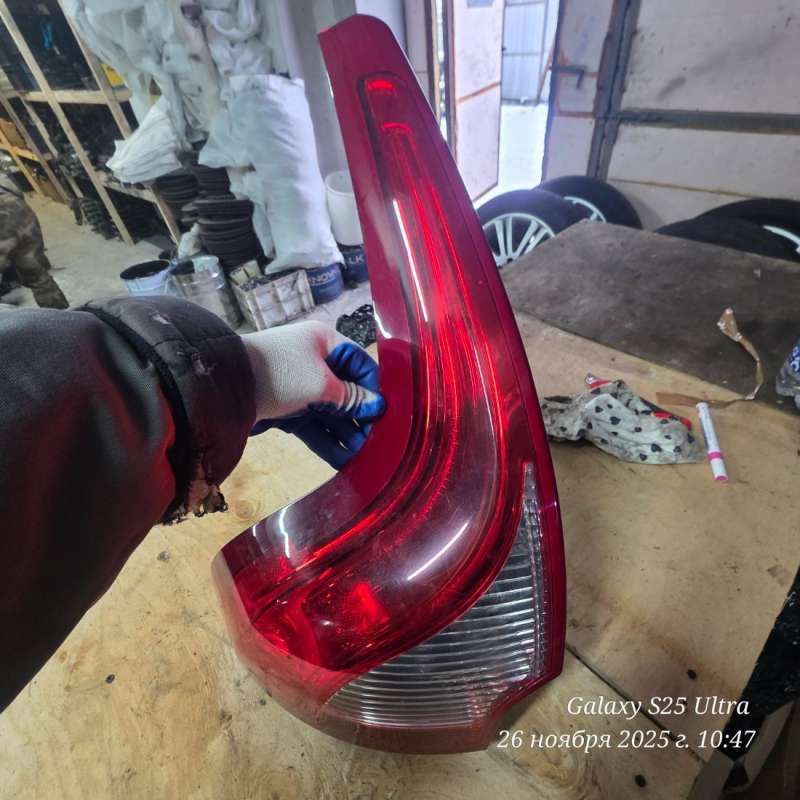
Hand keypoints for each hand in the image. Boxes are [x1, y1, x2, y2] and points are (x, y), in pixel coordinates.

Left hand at [242, 321, 384, 467]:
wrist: (224, 386)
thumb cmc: (279, 374)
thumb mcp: (322, 384)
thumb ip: (352, 398)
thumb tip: (378, 407)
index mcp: (326, 343)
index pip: (361, 365)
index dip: (375, 389)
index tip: (388, 414)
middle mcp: (315, 362)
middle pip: (348, 392)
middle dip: (362, 417)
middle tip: (380, 442)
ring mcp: (300, 387)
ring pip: (331, 413)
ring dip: (347, 433)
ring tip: (366, 457)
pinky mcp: (287, 409)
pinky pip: (313, 426)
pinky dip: (327, 441)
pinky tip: (344, 460)